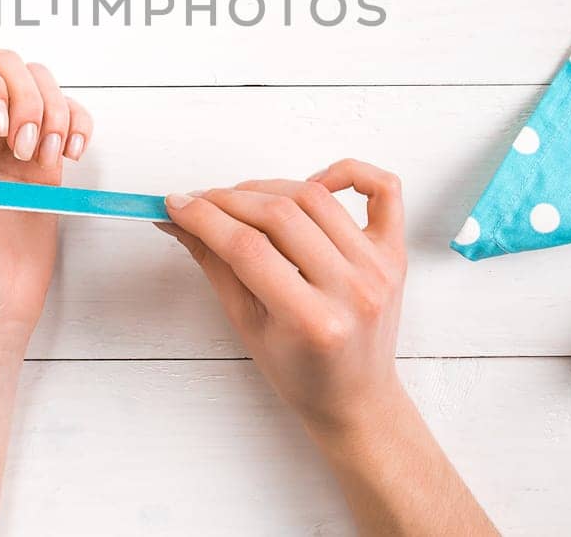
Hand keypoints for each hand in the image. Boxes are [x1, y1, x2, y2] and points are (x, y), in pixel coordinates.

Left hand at [0, 49, 93, 345]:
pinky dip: (77, 125)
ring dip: (52, 111)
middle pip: (5, 64)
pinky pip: (69, 115)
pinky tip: (69, 156)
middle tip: (23, 149)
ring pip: (40, 82)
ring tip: (44, 159)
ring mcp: (13, 140)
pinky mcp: (46, 159)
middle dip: (25, 96)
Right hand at [162, 159, 407, 433]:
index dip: (204, 218)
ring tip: (241, 199)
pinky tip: (316, 180)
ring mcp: (378, 268)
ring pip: (316, 196)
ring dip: (268, 187)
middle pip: (279, 215)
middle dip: (228, 200)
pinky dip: (350, 171)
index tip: (176, 204)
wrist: (356, 399)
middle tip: (200, 201)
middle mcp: (351, 290)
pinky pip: (383, 189)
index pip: (246, 247)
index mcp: (312, 321)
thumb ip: (215, 264)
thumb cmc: (302, 373)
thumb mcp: (247, 325)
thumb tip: (180, 219)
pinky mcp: (394, 253)